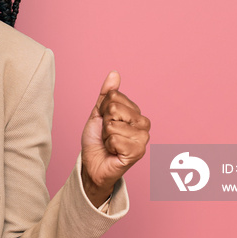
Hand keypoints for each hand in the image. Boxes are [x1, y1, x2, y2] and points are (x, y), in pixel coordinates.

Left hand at [81, 71, 149, 206]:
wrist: (93, 164)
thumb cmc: (97, 140)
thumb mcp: (99, 113)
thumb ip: (107, 94)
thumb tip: (114, 73)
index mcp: (136, 112)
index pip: (114, 96)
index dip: (103, 110)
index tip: (105, 122)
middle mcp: (144, 124)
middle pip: (114, 109)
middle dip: (104, 122)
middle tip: (107, 135)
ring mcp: (143, 138)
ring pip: (113, 125)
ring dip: (106, 136)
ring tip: (110, 144)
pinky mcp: (138, 152)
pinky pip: (115, 139)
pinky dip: (109, 146)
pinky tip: (113, 152)